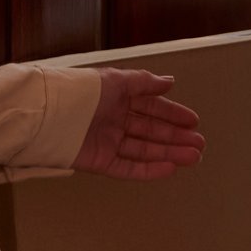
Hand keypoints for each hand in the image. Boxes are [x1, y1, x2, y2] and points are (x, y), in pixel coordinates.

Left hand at [72, 68, 204, 180]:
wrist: (51, 115)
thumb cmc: (81, 92)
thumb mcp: (117, 80)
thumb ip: (145, 83)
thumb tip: (168, 81)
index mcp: (118, 98)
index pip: (151, 107)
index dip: (173, 114)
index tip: (192, 121)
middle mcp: (114, 120)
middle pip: (152, 131)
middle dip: (177, 137)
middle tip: (199, 144)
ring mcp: (109, 142)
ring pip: (145, 150)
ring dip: (170, 153)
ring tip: (192, 157)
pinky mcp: (101, 162)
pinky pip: (129, 168)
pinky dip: (149, 170)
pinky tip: (168, 168)